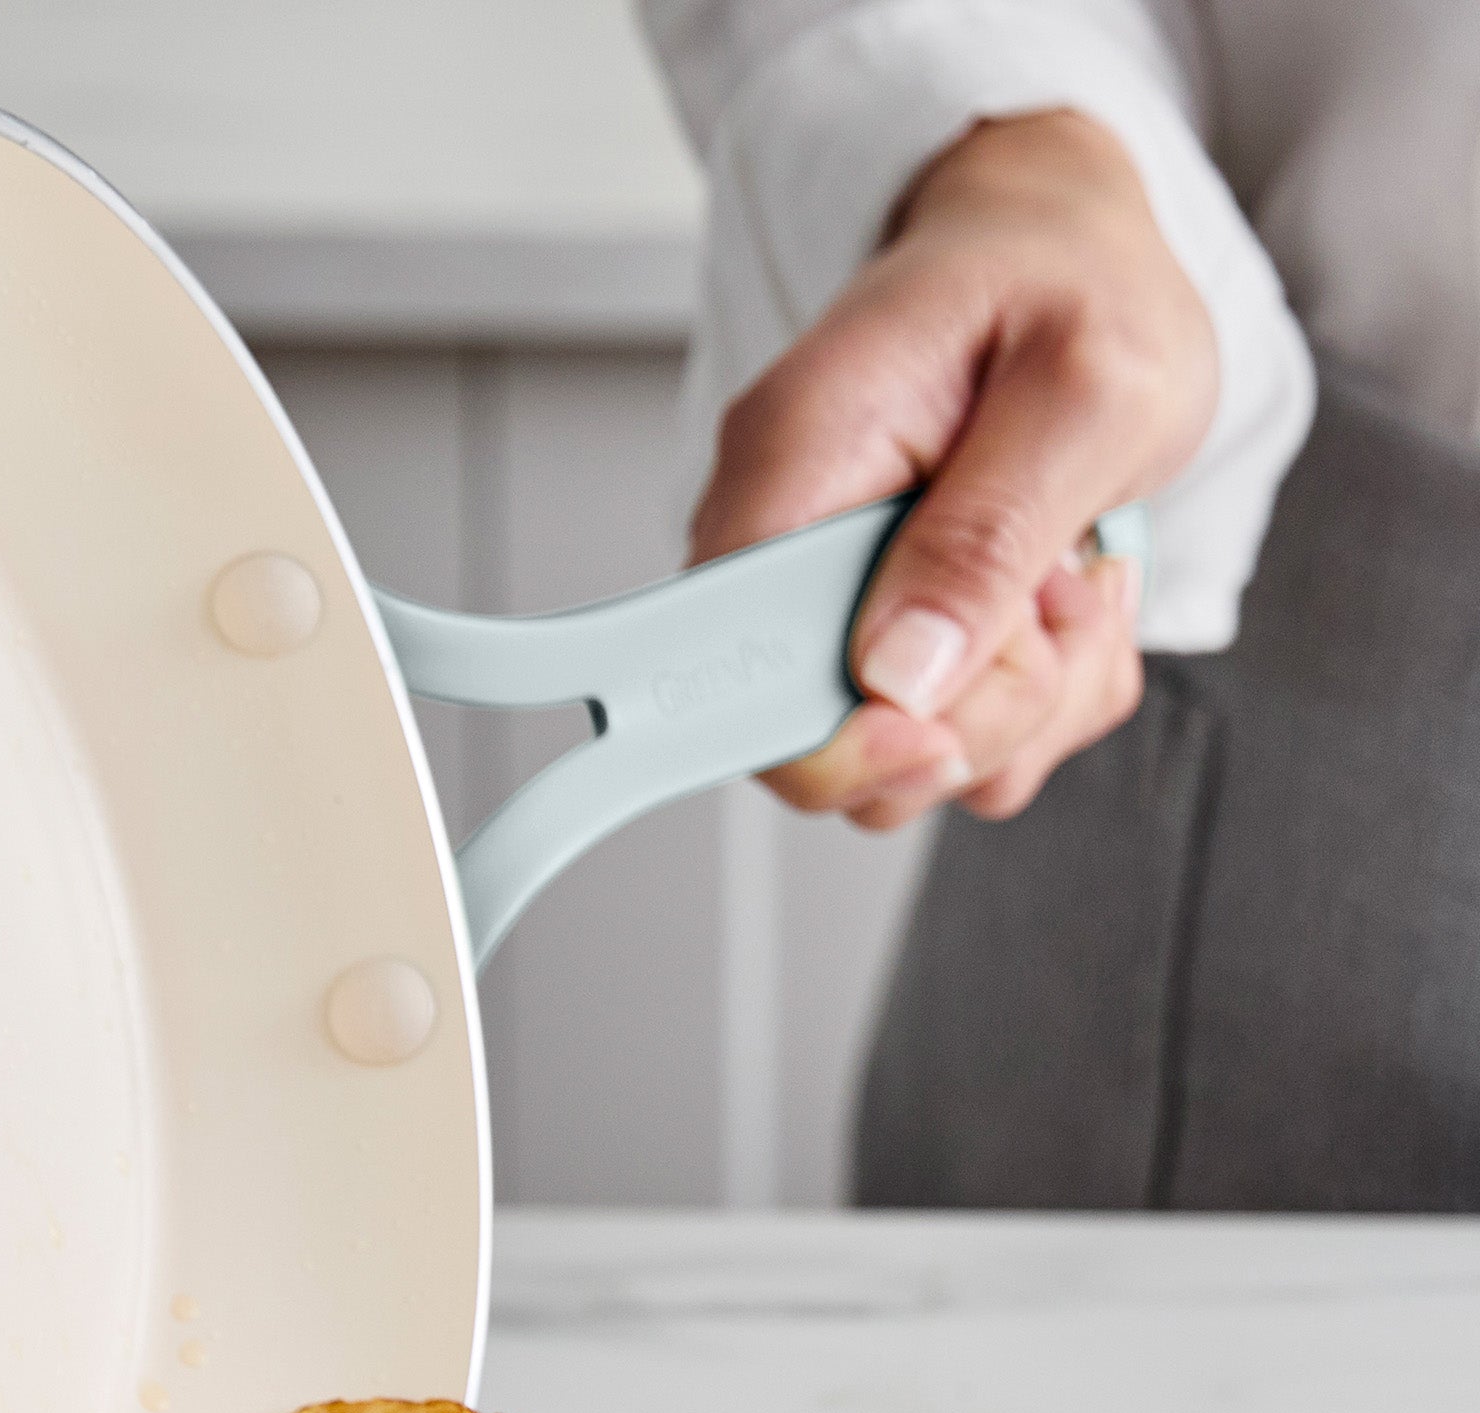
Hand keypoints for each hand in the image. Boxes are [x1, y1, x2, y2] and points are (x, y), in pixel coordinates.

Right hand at [690, 108, 1216, 828]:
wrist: (1078, 253)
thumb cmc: (1075, 287)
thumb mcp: (1086, 392)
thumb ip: (990, 536)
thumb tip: (898, 677)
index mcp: (791, 469)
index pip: (723, 674)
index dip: (832, 740)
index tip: (939, 717)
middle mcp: (786, 549)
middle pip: (826, 747)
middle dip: (974, 715)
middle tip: (1056, 599)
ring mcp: (834, 605)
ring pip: (907, 763)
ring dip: (1028, 703)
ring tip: (1072, 578)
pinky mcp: (888, 642)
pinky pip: (963, 744)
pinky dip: (1046, 697)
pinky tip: (1064, 597)